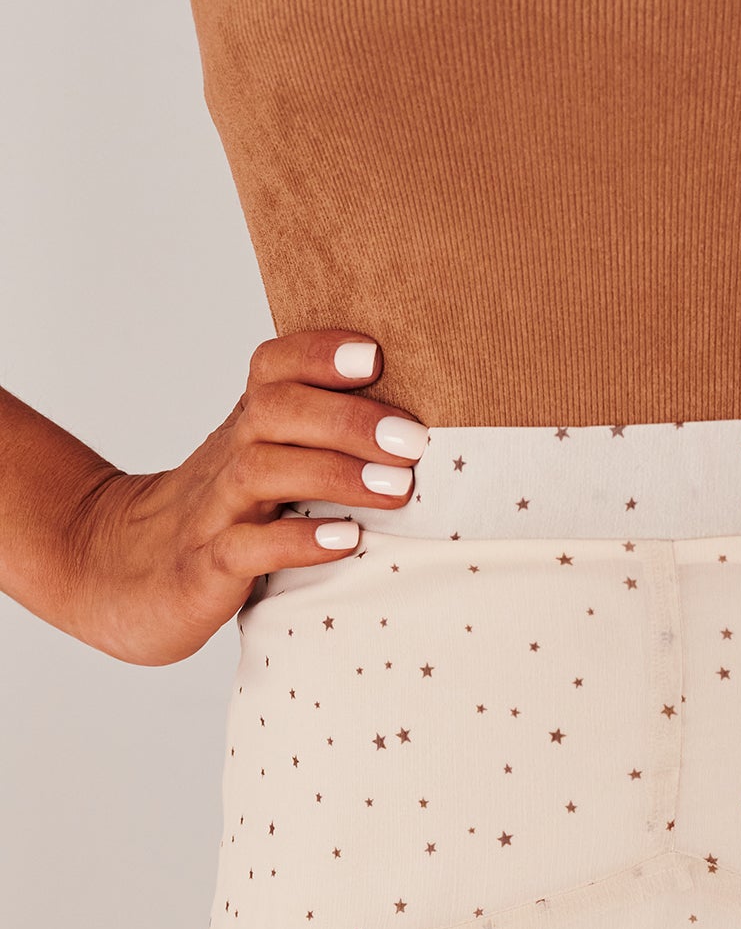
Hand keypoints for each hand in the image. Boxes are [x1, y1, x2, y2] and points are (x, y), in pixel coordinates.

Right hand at [69, 331, 427, 665]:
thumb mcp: (270, 470)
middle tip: (413, 441)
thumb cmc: (229, 521)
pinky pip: (244, 547)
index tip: (374, 355)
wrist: (128, 575)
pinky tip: (345, 540)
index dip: (318, 353)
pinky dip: (296, 542)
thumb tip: (423, 433)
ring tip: (396, 488)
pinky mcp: (204, 567)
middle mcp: (228, 458)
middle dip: (348, 419)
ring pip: (262, 472)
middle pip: (276, 411)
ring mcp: (213, 512)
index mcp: (248, 428)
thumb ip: (324, 445)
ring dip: (333, 474)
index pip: (273, 367)